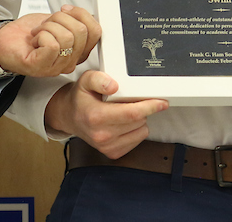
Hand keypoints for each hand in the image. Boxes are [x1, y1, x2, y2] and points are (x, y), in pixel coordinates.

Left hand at [0, 4, 100, 77]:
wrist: (4, 41)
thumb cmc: (29, 33)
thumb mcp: (57, 21)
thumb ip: (75, 20)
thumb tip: (86, 14)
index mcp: (77, 50)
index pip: (95, 31)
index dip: (82, 14)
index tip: (66, 10)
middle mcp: (70, 60)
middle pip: (81, 31)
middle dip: (61, 18)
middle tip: (47, 23)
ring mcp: (56, 66)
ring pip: (66, 37)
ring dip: (48, 26)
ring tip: (39, 32)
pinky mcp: (41, 67)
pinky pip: (52, 45)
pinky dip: (41, 35)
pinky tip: (34, 40)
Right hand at [44, 70, 167, 158]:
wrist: (70, 117)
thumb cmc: (81, 98)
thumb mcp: (86, 80)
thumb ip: (99, 79)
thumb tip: (114, 86)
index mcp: (96, 117)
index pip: (131, 114)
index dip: (150, 107)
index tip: (162, 102)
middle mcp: (102, 135)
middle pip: (138, 121)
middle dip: (143, 109)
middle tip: (133, 100)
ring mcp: (107, 147)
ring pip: (141, 131)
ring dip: (139, 120)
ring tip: (124, 111)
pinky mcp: (112, 153)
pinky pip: (137, 140)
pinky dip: (136, 130)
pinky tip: (123, 123)